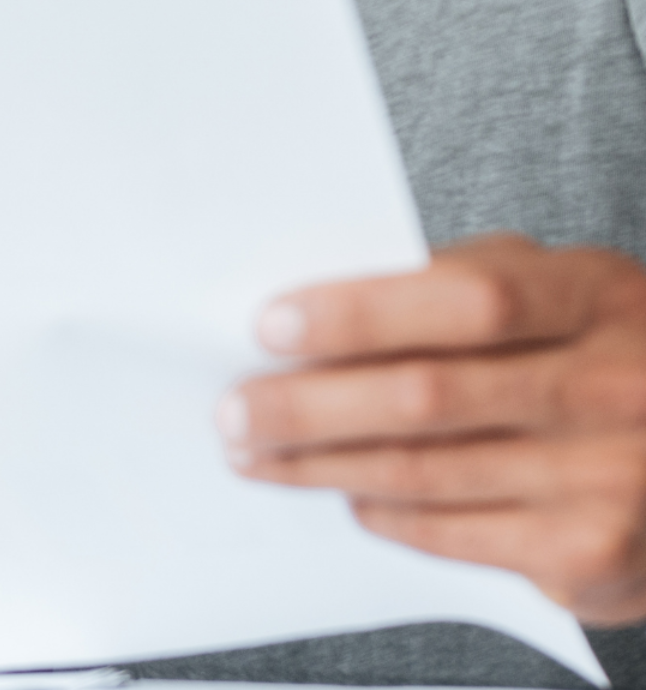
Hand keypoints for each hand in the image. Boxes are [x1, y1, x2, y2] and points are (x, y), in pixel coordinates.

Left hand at [223, 233, 645, 623]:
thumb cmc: (621, 352)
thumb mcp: (571, 289)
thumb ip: (467, 283)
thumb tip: (323, 299)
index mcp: (600, 298)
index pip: (470, 299)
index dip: (362, 313)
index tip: (271, 325)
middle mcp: (614, 389)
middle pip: (429, 397)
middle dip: (309, 406)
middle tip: (232, 409)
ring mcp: (608, 479)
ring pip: (425, 473)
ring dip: (322, 465)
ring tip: (256, 453)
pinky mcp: (594, 557)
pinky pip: (454, 533)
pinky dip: (386, 512)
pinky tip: (346, 493)